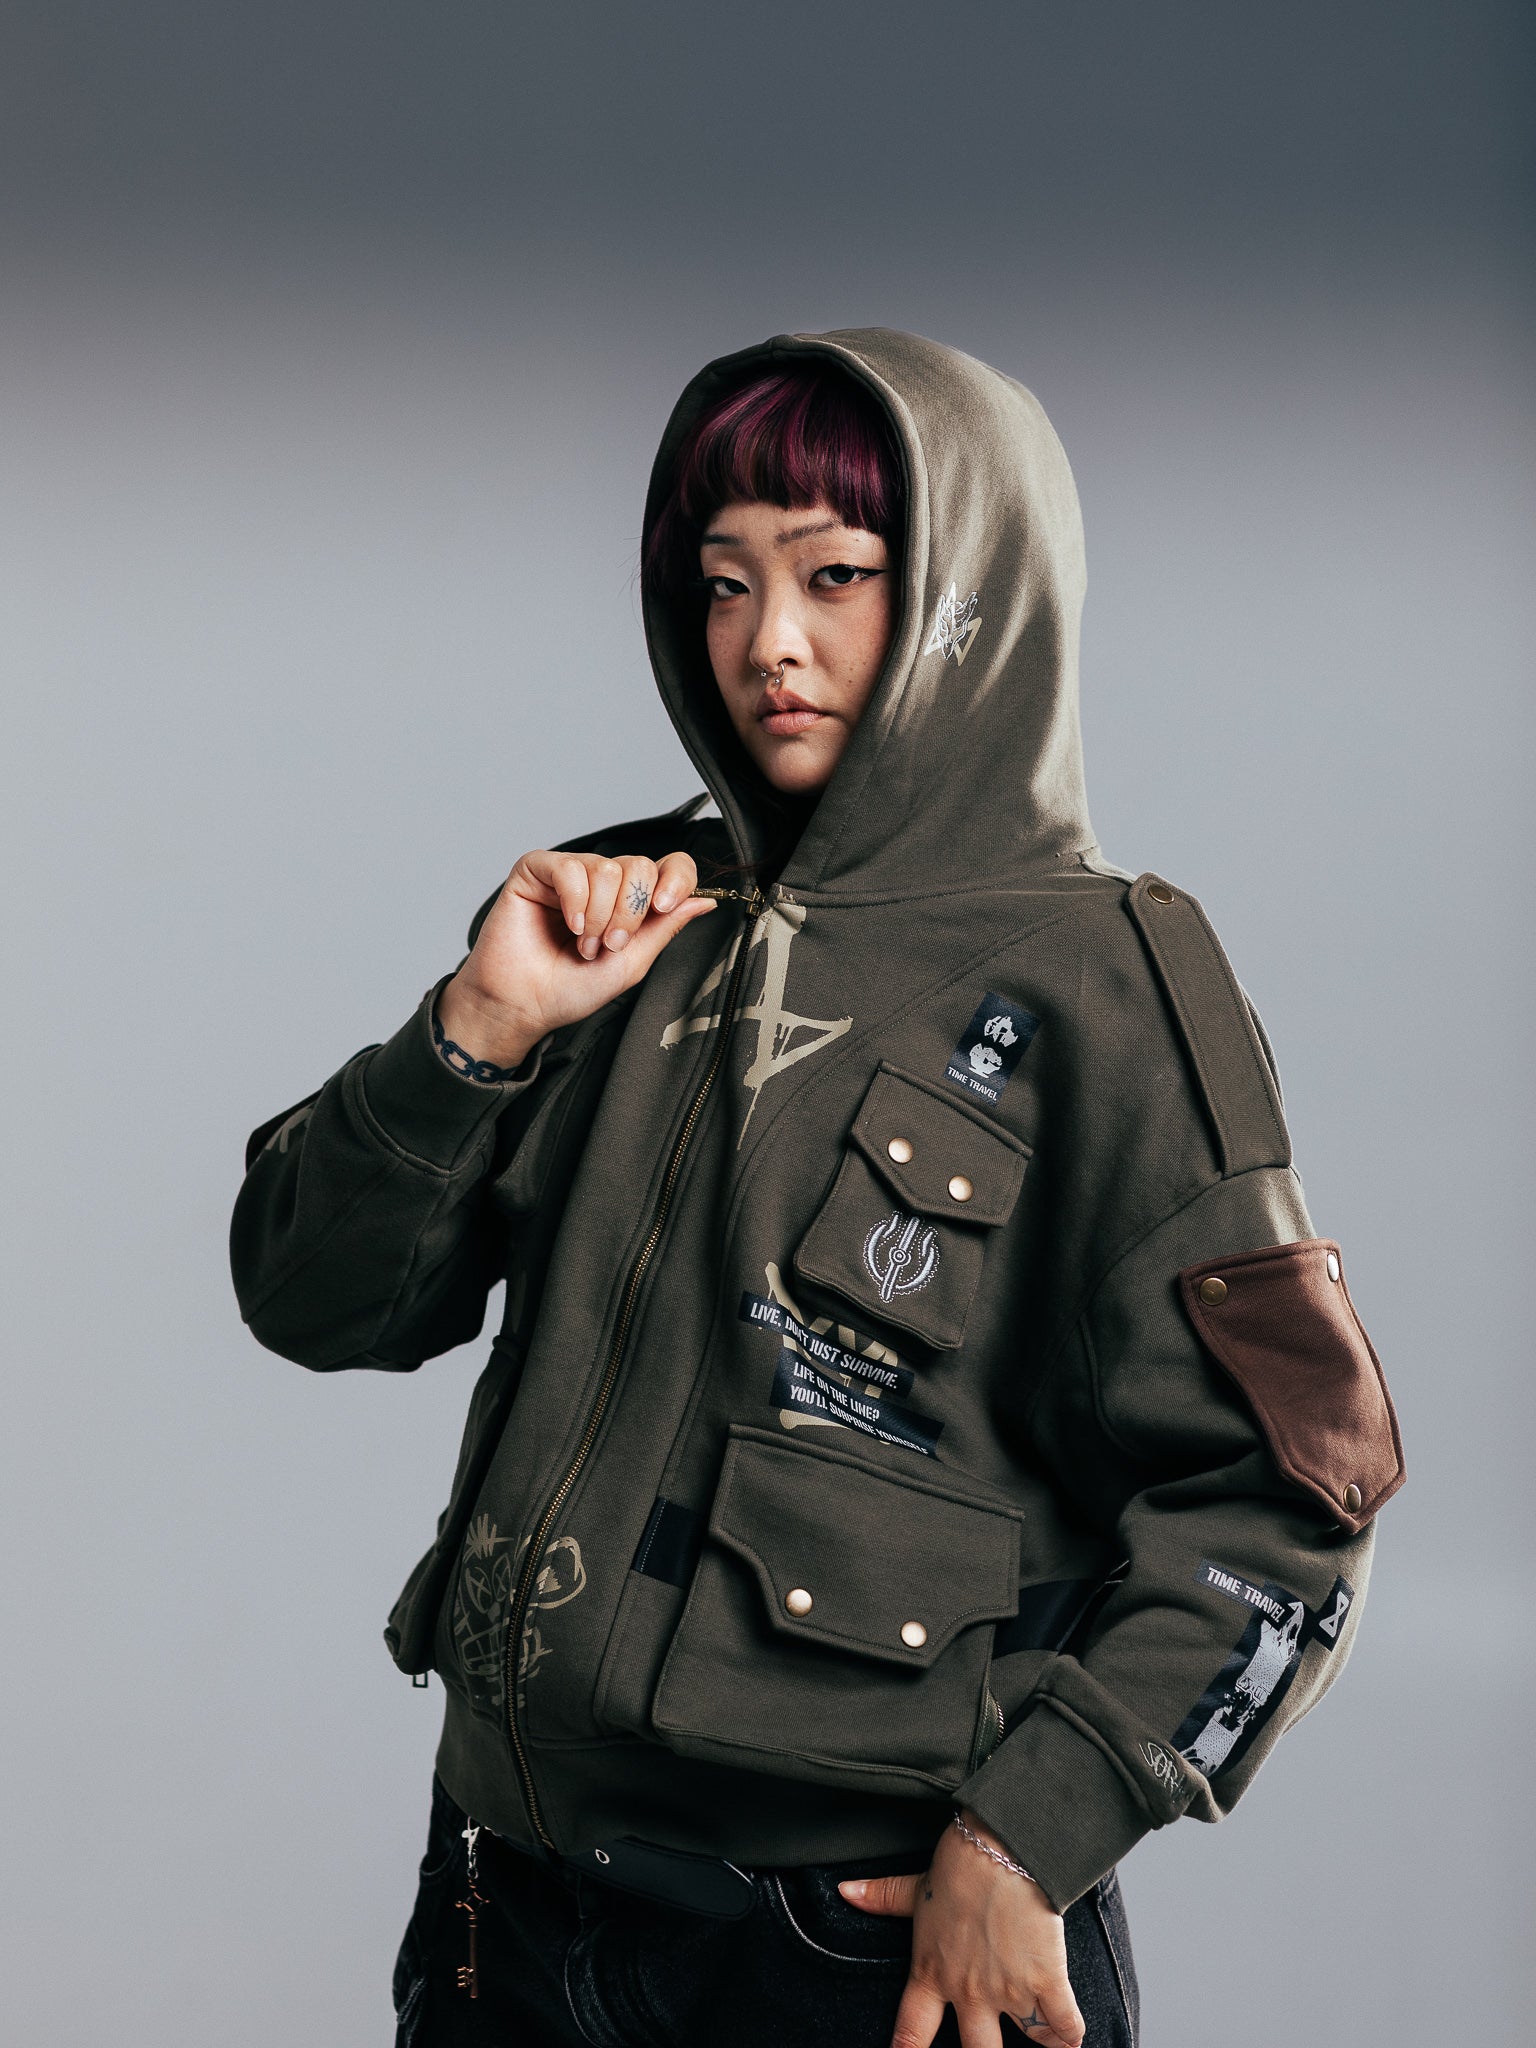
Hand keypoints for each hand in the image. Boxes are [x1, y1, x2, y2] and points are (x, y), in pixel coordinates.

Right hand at [436, 848, 715, 1067]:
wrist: (523, 1004)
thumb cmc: (570, 988)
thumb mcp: (632, 963)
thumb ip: (666, 928)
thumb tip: (705, 902)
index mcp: (630, 900)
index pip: (669, 866)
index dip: (675, 879)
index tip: (663, 907)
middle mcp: (603, 881)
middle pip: (640, 866)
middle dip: (629, 913)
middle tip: (610, 944)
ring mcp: (571, 872)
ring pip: (607, 867)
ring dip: (599, 915)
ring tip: (583, 943)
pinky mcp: (537, 870)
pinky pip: (571, 867)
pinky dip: (574, 902)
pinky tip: (569, 926)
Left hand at [839, 1811, 1084, 2047]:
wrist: (1002, 1849)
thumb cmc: (959, 1864)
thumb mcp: (916, 1886)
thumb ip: (882, 1898)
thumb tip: (845, 1891)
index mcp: (932, 1972)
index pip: (911, 2032)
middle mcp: (968, 1992)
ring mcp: (1007, 1991)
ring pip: (1029, 2040)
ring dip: (1040, 2037)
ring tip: (1045, 2034)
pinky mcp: (1045, 1982)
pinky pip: (1065, 2027)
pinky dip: (1070, 2033)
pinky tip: (1070, 2035)